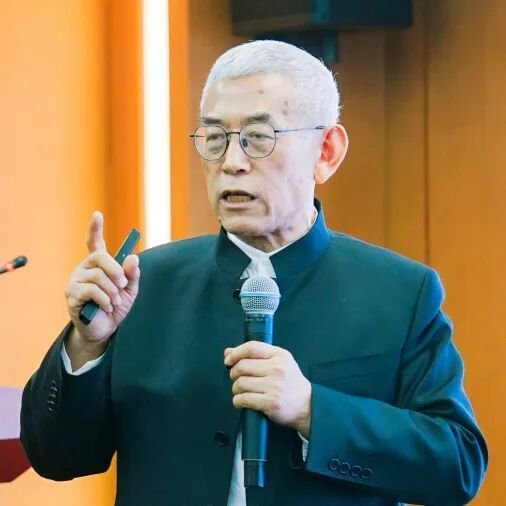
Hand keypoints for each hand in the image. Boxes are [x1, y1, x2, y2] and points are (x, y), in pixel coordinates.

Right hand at [64, 211, 139, 360]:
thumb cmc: (115, 307)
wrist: (104, 330)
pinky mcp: (71, 295)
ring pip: (97, 276)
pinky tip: (107, 307)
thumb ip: (132, 275)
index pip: (94, 242)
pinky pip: (90, 290)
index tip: (97, 214)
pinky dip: (104, 299)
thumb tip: (133, 258)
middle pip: (99, 257)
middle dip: (115, 270)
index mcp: (98, 265)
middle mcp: (84, 268)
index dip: (95, 228)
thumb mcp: (129, 290)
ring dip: (112, 290)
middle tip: (123, 284)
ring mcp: (75, 280)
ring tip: (115, 301)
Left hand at [225, 342, 311, 436]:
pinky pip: (243, 399)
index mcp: (279, 355)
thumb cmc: (290, 382)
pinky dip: (237, 401)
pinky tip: (242, 401)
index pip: (252, 348)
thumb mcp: (278, 362)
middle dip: (233, 373)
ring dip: (236, 388)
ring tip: (242, 391)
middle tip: (237, 378)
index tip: (228, 359)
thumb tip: (228, 352)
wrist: (307, 405)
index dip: (236, 353)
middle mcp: (277, 369)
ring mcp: (274, 386)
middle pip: (242, 366)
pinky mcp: (270, 403)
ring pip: (241, 383)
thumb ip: (255, 355)